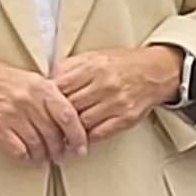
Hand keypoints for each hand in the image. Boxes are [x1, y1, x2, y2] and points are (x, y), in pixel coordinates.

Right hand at [0, 52, 91, 162]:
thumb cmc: (2, 79)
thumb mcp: (32, 80)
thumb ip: (52, 97)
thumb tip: (71, 124)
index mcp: (40, 86)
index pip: (67, 115)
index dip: (78, 135)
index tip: (82, 147)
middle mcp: (27, 100)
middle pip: (53, 135)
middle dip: (60, 150)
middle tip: (61, 155)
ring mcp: (11, 115)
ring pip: (37, 146)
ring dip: (44, 156)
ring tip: (45, 157)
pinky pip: (18, 151)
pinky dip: (26, 157)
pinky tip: (28, 156)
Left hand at [51, 46, 183, 146]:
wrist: (155, 71)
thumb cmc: (122, 64)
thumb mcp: (94, 56)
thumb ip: (70, 67)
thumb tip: (46, 80)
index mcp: (94, 67)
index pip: (61, 86)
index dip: (48, 98)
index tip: (40, 105)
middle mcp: (105, 84)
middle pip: (70, 106)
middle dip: (56, 116)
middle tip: (45, 124)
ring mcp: (117, 103)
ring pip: (83, 122)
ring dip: (70, 130)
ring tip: (60, 133)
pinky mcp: (126, 118)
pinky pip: (100, 133)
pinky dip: (87, 138)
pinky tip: (80, 139)